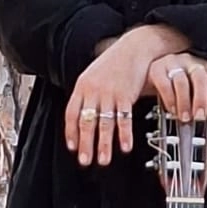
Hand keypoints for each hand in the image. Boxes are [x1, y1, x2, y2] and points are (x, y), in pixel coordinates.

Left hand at [65, 26, 178, 165]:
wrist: (134, 47)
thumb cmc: (114, 61)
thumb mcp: (93, 74)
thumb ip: (86, 93)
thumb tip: (80, 113)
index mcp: (82, 86)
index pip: (71, 113)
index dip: (71, 132)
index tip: (72, 147)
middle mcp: (94, 91)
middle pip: (87, 122)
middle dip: (86, 144)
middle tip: (85, 160)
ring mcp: (110, 93)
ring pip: (105, 123)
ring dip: (104, 144)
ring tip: (104, 160)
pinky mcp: (126, 95)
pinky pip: (124, 118)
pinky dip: (125, 134)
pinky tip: (125, 146)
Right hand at [147, 51, 206, 121]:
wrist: (148, 74)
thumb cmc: (176, 84)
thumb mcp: (196, 88)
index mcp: (202, 65)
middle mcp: (189, 61)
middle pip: (200, 77)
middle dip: (201, 100)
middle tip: (199, 117)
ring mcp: (172, 63)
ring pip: (182, 81)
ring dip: (184, 102)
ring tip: (185, 117)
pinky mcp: (156, 69)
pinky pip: (164, 83)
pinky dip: (169, 99)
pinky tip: (172, 109)